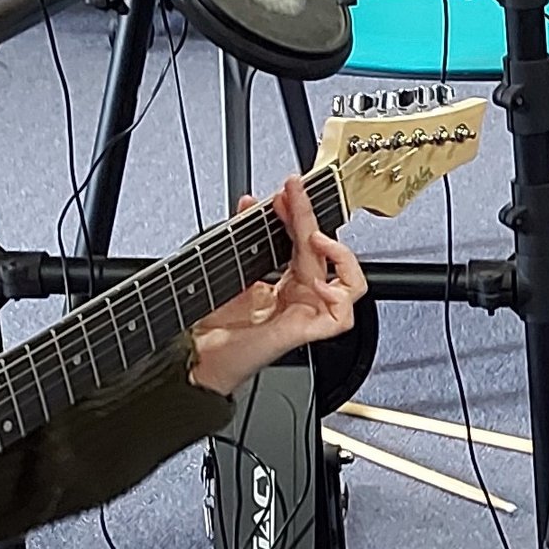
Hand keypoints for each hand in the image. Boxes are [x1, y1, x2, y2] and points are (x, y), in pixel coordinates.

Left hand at [188, 173, 366, 398]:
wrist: (197, 358)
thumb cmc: (212, 327)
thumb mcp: (229, 269)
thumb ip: (242, 236)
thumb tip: (249, 203)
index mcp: (286, 284)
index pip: (304, 242)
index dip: (299, 214)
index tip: (288, 191)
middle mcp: (301, 298)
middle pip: (322, 252)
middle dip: (309, 216)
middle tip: (294, 192)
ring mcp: (306, 314)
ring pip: (351, 284)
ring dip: (340, 256)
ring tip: (315, 238)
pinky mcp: (305, 334)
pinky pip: (342, 317)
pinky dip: (338, 297)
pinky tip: (318, 283)